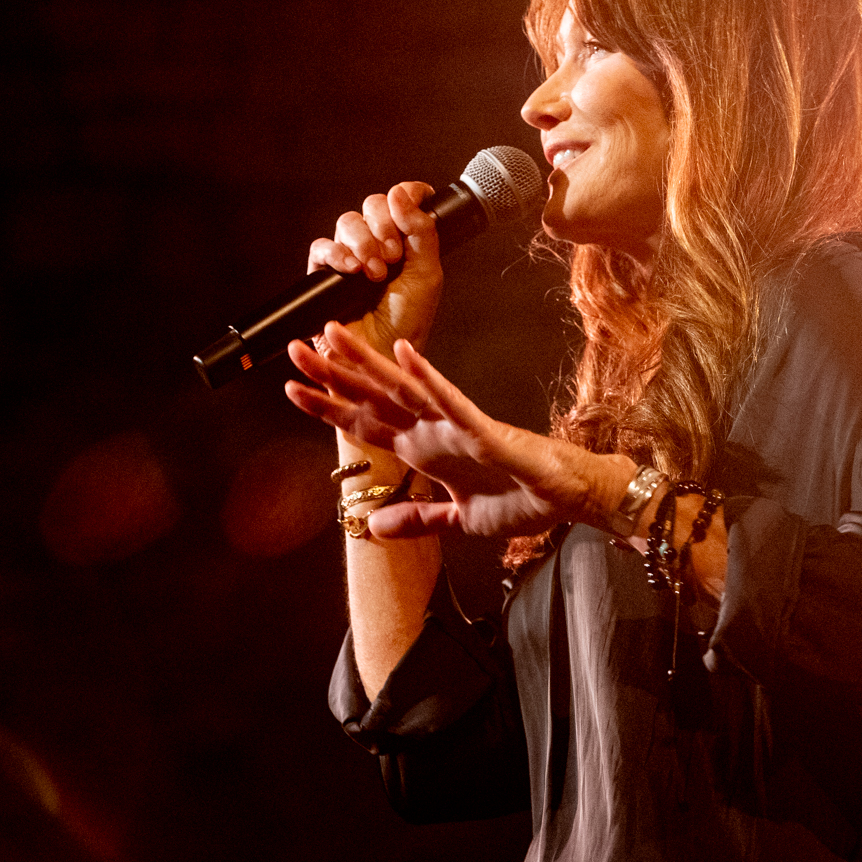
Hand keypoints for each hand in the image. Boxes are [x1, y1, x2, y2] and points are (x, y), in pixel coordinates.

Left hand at [284, 322, 630, 540]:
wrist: (569, 499)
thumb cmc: (522, 500)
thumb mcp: (458, 521)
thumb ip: (417, 520)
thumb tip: (373, 526)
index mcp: (424, 450)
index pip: (366, 424)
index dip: (328, 407)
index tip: (292, 389)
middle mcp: (433, 431)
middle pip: (373, 397)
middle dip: (332, 374)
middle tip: (294, 347)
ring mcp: (456, 426)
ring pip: (402, 388)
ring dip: (367, 363)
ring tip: (333, 335)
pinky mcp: (484, 431)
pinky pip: (450, 402)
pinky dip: (427, 378)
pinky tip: (404, 354)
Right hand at [306, 181, 441, 358]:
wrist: (381, 353)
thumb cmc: (407, 322)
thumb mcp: (427, 274)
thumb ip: (422, 231)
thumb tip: (401, 193)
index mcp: (405, 242)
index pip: (401, 200)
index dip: (407, 194)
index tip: (416, 197)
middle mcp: (377, 244)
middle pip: (372, 205)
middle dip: (384, 225)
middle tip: (394, 255)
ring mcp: (350, 257)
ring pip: (347, 222)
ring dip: (364, 243)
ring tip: (375, 273)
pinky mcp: (324, 273)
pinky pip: (322, 247)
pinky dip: (338, 254)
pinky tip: (353, 270)